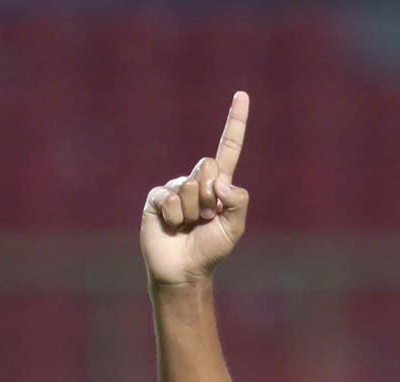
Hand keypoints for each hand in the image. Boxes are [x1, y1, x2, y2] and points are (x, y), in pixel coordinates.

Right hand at [141, 91, 251, 285]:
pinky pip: (170, 198)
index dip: (235, 122)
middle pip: (207, 166)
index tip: (242, 94)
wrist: (184, 271)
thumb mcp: (234, 228)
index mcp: (219, 184)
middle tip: (204, 219)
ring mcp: (175, 187)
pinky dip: (175, 217)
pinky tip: (172, 227)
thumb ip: (237, 202)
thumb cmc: (210, 250)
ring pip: (189, 186)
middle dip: (209, 197)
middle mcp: (196, 180)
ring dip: (193, 212)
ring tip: (188, 226)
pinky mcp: (157, 198)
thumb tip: (219, 182)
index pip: (229, 147)